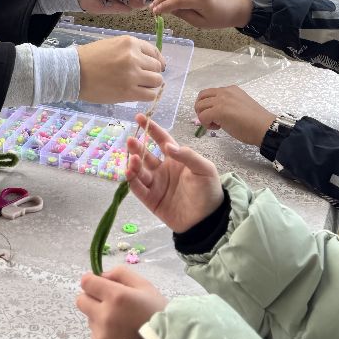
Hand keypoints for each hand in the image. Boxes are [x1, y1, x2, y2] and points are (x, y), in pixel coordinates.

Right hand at [76, 36, 165, 104]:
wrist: (73, 73)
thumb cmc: (89, 58)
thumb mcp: (112, 45)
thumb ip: (130, 51)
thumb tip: (149, 61)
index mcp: (130, 43)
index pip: (155, 52)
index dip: (157, 61)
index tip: (156, 67)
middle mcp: (134, 57)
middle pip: (157, 67)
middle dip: (152, 73)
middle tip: (143, 78)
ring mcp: (132, 75)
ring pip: (157, 81)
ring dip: (151, 85)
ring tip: (140, 86)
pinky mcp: (128, 92)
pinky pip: (150, 95)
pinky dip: (147, 95)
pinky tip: (138, 94)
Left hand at [76, 266, 168, 338]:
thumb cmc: (158, 313)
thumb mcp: (145, 286)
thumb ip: (121, 274)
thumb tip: (102, 275)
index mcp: (116, 297)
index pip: (86, 282)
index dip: (92, 281)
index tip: (100, 284)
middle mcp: (105, 315)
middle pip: (81, 300)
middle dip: (92, 298)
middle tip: (108, 302)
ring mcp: (102, 334)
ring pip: (89, 318)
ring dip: (99, 316)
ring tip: (121, 322)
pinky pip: (95, 335)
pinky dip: (103, 333)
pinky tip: (120, 335)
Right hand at [126, 114, 223, 231]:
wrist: (207, 220)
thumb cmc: (209, 191)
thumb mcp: (204, 169)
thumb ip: (188, 155)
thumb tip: (168, 145)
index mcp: (176, 160)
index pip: (161, 140)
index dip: (151, 129)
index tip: (140, 117)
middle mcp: (163, 170)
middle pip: (146, 155)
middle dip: (137, 147)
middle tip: (131, 140)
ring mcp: (156, 185)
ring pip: (140, 171)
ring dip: (134, 163)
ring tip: (133, 159)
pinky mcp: (150, 200)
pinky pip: (138, 188)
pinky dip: (132, 180)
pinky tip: (129, 173)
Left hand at [193, 85, 275, 145]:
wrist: (264, 127)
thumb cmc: (255, 122)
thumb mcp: (239, 106)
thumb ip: (226, 106)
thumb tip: (214, 114)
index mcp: (231, 90)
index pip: (211, 93)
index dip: (209, 105)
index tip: (217, 116)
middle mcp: (225, 92)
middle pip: (201, 96)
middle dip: (201, 109)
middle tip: (210, 119)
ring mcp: (221, 100)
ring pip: (199, 106)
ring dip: (203, 117)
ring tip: (215, 124)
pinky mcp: (219, 110)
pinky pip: (202, 116)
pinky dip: (206, 124)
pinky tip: (217, 127)